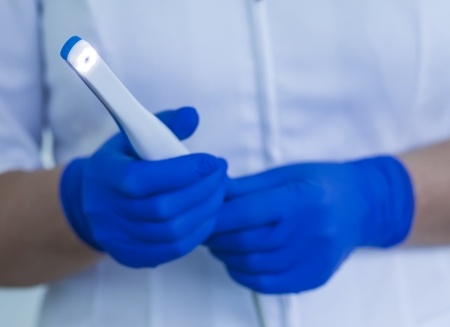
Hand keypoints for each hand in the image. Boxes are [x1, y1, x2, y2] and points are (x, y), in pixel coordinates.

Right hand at [60, 107, 227, 267]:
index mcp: (106, 177)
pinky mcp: (132, 256)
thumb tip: (193, 116)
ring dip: (205, 211)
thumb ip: (164, 125)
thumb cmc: (120, 164)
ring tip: (219, 192)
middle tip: (221, 175)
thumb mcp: (133, 137)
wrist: (90, 201)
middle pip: (163, 209)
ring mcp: (119, 238)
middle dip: (202, 190)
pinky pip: (173, 250)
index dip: (184, 171)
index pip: (145, 179)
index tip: (212, 161)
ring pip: (172, 232)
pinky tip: (208, 214)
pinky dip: (198, 232)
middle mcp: (109, 212)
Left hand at [206, 156, 413, 293]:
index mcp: (301, 199)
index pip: (246, 213)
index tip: (200, 214)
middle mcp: (310, 232)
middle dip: (216, 237)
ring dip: (226, 256)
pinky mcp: (314, 277)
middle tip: (204, 230)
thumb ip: (248, 187)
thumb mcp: (286, 174)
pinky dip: (243, 275)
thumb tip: (212, 192)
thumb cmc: (321, 183)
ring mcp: (313, 259)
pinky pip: (267, 284)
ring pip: (252, 265)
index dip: (216, 217)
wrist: (361, 206)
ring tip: (218, 244)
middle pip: (246, 242)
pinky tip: (236, 262)